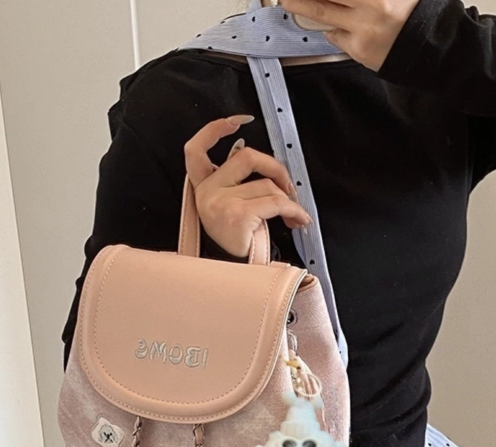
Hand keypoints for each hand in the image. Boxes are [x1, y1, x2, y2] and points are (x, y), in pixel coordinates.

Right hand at [184, 115, 311, 258]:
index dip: (214, 130)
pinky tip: (298, 219)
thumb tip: (268, 172)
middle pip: (245, 158)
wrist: (235, 276)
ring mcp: (220, 203)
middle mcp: (207, 192)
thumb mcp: (230, 211)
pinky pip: (275, 202)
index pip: (196, 150)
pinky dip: (294, 210)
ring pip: (266, 185)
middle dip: (275, 168)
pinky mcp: (238, 215)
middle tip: (289, 187)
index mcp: (202, 188)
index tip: (237, 121)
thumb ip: (238, 187)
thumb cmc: (236, 244)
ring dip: (289, 200)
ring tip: (295, 215)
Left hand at [281, 0, 419, 70]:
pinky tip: (335, 24)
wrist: (431, 47)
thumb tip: (340, 0)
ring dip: (300, 5)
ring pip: (322, 12)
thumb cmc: (414, 12)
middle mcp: (371, 3)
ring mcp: (363, 26)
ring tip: (287, 0)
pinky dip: (332, 28)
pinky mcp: (359, 48)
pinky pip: (336, 35)